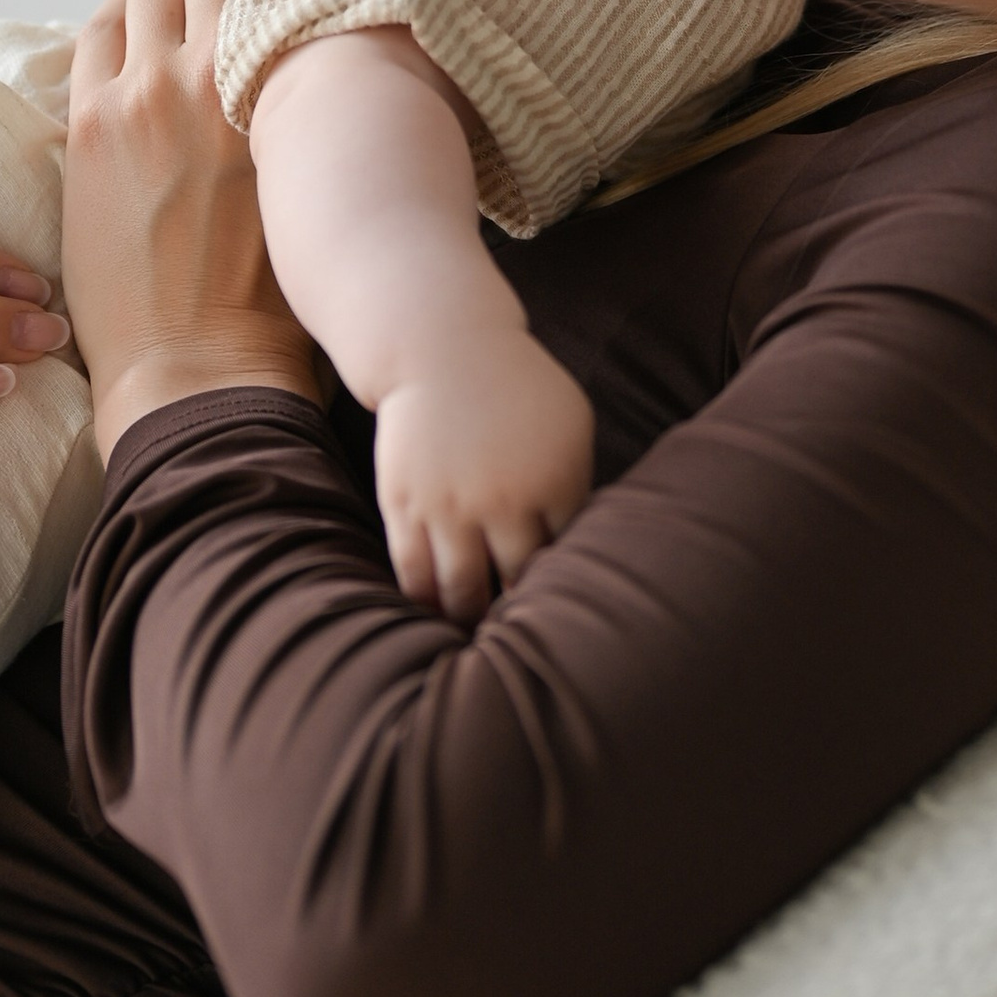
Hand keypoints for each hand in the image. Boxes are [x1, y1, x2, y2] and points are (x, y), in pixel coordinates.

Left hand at [65, 0, 317, 445]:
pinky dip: (117, 23)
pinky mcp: (87, 132)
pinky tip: (136, 38)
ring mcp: (132, 97)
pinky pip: (93, 39)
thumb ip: (309, 96)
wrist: (199, 372)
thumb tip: (323, 40)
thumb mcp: (319, 175)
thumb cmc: (283, 295)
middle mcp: (197, 70)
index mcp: (268, 78)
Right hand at [375, 326, 594, 630]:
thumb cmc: (517, 387)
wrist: (442, 347)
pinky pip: (414, 573)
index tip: (568, 620)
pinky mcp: (405, 505)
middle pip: (518, 586)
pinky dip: (424, 603)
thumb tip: (591, 549)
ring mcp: (450, 506)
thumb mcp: (570, 423)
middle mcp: (502, 501)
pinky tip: (434, 619)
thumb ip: (579, 484)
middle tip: (527, 649)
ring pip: (462, 592)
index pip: (568, 560)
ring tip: (478, 644)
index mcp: (554, 482)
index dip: (567, 591)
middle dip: (523, 619)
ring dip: (470, 622)